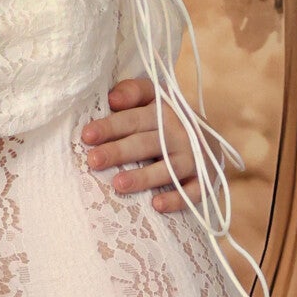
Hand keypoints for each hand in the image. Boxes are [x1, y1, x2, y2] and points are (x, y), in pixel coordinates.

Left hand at [81, 75, 200, 210]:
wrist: (210, 139)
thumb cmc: (167, 120)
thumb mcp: (154, 98)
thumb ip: (133, 92)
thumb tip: (111, 98)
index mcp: (165, 110)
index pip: (135, 118)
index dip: (111, 126)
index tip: (87, 135)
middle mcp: (181, 133)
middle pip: (147, 143)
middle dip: (119, 151)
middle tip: (93, 161)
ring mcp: (195, 157)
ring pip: (168, 168)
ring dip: (144, 177)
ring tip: (118, 184)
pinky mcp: (205, 180)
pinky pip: (193, 192)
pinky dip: (177, 199)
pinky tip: (156, 205)